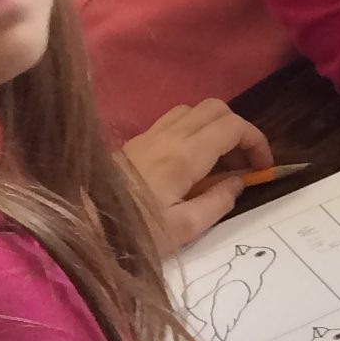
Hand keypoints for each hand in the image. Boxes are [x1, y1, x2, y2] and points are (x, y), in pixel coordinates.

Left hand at [123, 99, 273, 251]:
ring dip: (215, 128)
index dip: (257, 142)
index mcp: (184, 155)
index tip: (262, 169)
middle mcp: (168, 136)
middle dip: (239, 130)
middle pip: (216, 108)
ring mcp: (149, 136)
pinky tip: (191, 164)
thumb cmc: (132, 232)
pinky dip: (194, 132)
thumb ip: (217, 203)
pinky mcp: (136, 143)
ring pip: (194, 111)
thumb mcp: (183, 229)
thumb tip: (238, 184)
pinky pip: (174, 121)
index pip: (233, 126)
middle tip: (242, 165)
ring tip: (218, 163)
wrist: (77, 225)